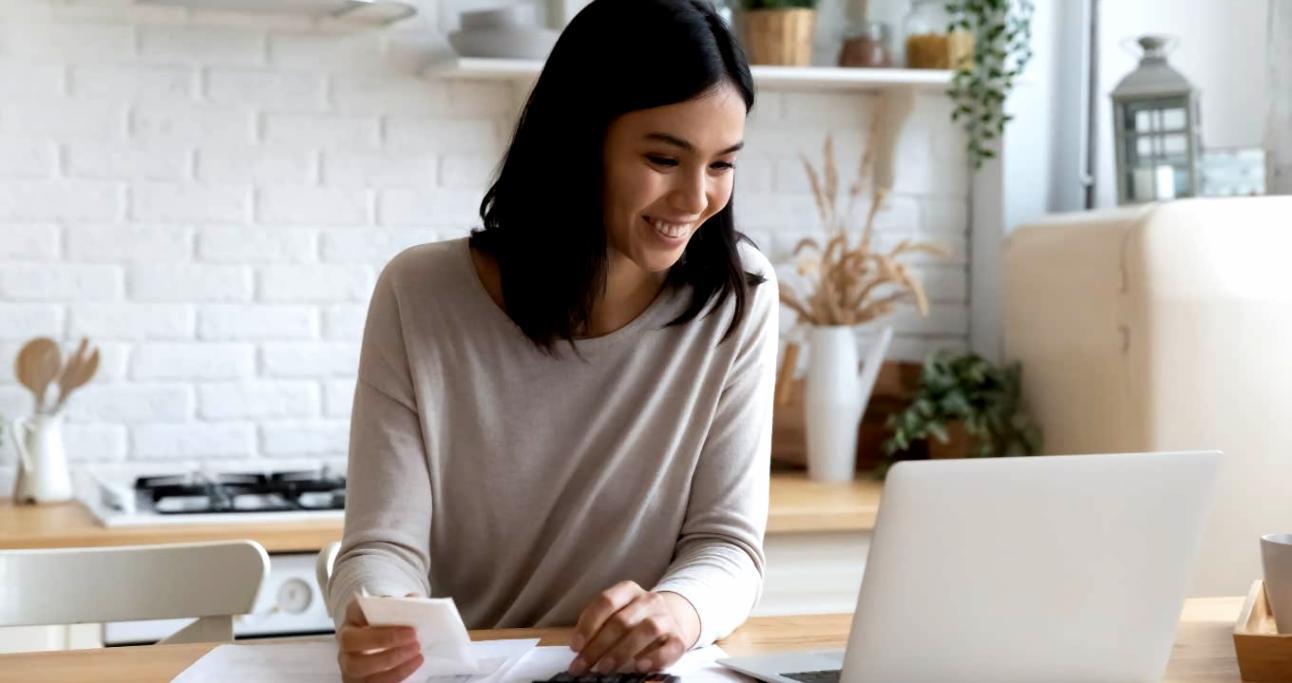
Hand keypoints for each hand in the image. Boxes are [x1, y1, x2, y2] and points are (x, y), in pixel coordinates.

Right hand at [336, 594, 423, 682]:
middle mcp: (345, 640)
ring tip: (415, 650)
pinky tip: (414, 662)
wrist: (382, 644)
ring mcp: (348, 663)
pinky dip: (396, 674)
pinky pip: (372, 682)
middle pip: (350, 641)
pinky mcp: (356, 681)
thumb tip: (415, 600)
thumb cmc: (388, 624)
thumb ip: (404, 604)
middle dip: (382, 639)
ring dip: (390, 659)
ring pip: (357, 666)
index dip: (370, 612)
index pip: (354, 611)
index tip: (396, 610)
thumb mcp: (395, 610)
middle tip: (412, 635)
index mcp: (353, 617)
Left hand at [567, 581, 700, 674]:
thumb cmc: (634, 622)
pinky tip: (639, 666)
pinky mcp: (679, 638)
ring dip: (622, 651)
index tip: (575, 647)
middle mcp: (649, 600)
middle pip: (622, 620)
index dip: (588, 624)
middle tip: (583, 665)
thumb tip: (579, 649)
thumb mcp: (616, 615)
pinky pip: (670, 647)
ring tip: (605, 668)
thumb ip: (598, 627)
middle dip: (598, 646)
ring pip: (646, 630)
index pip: (606, 602)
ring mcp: (667, 617)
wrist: (671, 622)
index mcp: (629, 590)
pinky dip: (655, 658)